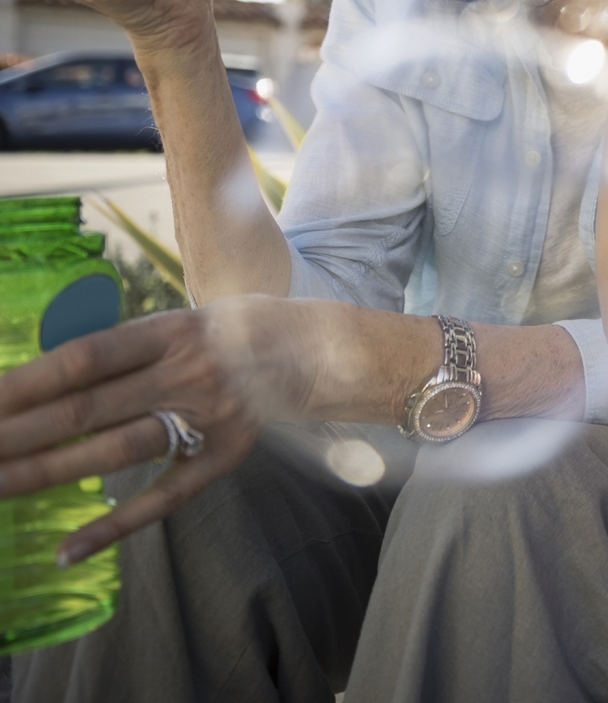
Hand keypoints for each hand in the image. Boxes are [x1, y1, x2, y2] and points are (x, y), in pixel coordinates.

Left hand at [0, 296, 315, 565]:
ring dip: (48, 472)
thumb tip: (45, 375)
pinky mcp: (226, 455)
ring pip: (118, 450)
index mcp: (173, 329)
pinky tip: (68, 549)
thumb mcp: (182, 318)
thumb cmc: (234, 329)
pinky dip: (115, 525)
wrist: (318, 349)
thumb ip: (124, 346)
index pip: (87, 357)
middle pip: (90, 408)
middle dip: (19, 432)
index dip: (29, 381)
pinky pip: (165, 496)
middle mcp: (190, 372)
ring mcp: (210, 418)